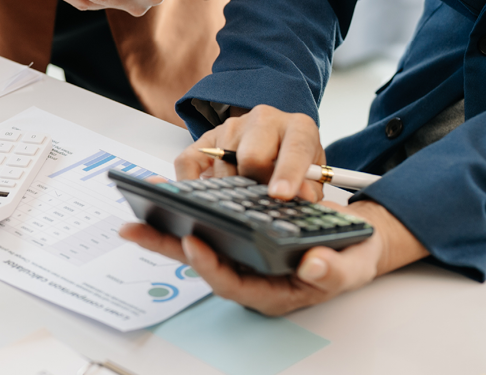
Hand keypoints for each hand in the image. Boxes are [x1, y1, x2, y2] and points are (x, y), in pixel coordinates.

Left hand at [120, 197, 427, 314]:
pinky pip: (202, 226)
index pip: (232, 284)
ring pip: (194, 244)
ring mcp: (238, 256)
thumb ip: (333, 270)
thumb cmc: (348, 258)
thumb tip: (313, 266)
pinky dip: (180, 211)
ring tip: (135, 209)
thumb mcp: (352, 266)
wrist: (350, 242)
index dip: (210, 267)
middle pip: (200, 263)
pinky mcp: (233, 236)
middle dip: (165, 246)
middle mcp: (248, 275)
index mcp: (271, 291)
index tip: (193, 244)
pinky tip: (159, 195)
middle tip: (134, 229)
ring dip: (163, 229)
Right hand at [176, 104, 324, 201]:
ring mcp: (232, 127)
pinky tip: (200, 195)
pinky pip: (188, 161)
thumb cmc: (294, 159)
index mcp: (298, 127)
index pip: (294, 149)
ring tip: (242, 196)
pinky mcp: (206, 139)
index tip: (280, 194)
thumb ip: (311, 188)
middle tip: (261, 201)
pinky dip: (190, 181)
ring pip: (224, 165)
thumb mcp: (312, 174)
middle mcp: (265, 120)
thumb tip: (304, 197)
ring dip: (231, 189)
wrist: (273, 139)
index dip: (288, 173)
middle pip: (253, 155)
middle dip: (256, 184)